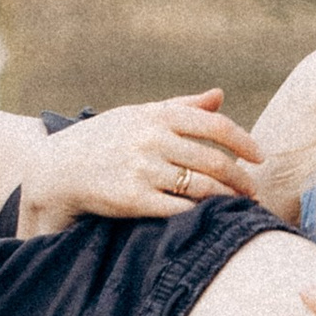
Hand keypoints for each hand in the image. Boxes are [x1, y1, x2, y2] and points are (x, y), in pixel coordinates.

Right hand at [25, 92, 261, 225]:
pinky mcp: (133, 199)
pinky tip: (210, 218)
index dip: (244, 142)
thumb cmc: (103, 140)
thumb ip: (181, 106)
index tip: (260, 157)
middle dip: (241, 179)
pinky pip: (179, 209)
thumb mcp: (138, 115)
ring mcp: (142, 170)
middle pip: (214, 161)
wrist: (56, 170)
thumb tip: (219, 96)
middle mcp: (151, 139)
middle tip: (254, 191)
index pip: (215, 126)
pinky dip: (200, 214)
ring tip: (239, 206)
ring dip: (227, 199)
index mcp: (157, 115)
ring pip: (201, 187)